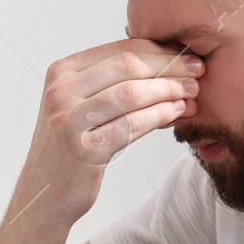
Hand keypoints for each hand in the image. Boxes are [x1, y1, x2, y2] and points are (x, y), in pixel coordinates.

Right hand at [18, 38, 203, 223]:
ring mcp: (69, 120)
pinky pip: (131, 126)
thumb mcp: (81, 104)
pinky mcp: (83, 150)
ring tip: (191, 93)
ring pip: (131, 94)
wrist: (46, 193)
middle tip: (197, 71)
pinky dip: (159, 116)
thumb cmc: (72, 147)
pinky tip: (176, 113)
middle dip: (169, 66)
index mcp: (61, 72)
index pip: (119, 49)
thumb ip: (110, 82)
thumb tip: (164, 60)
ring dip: (168, 90)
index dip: (159, 49)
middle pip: (127, 66)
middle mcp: (61, 92)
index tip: (187, 54)